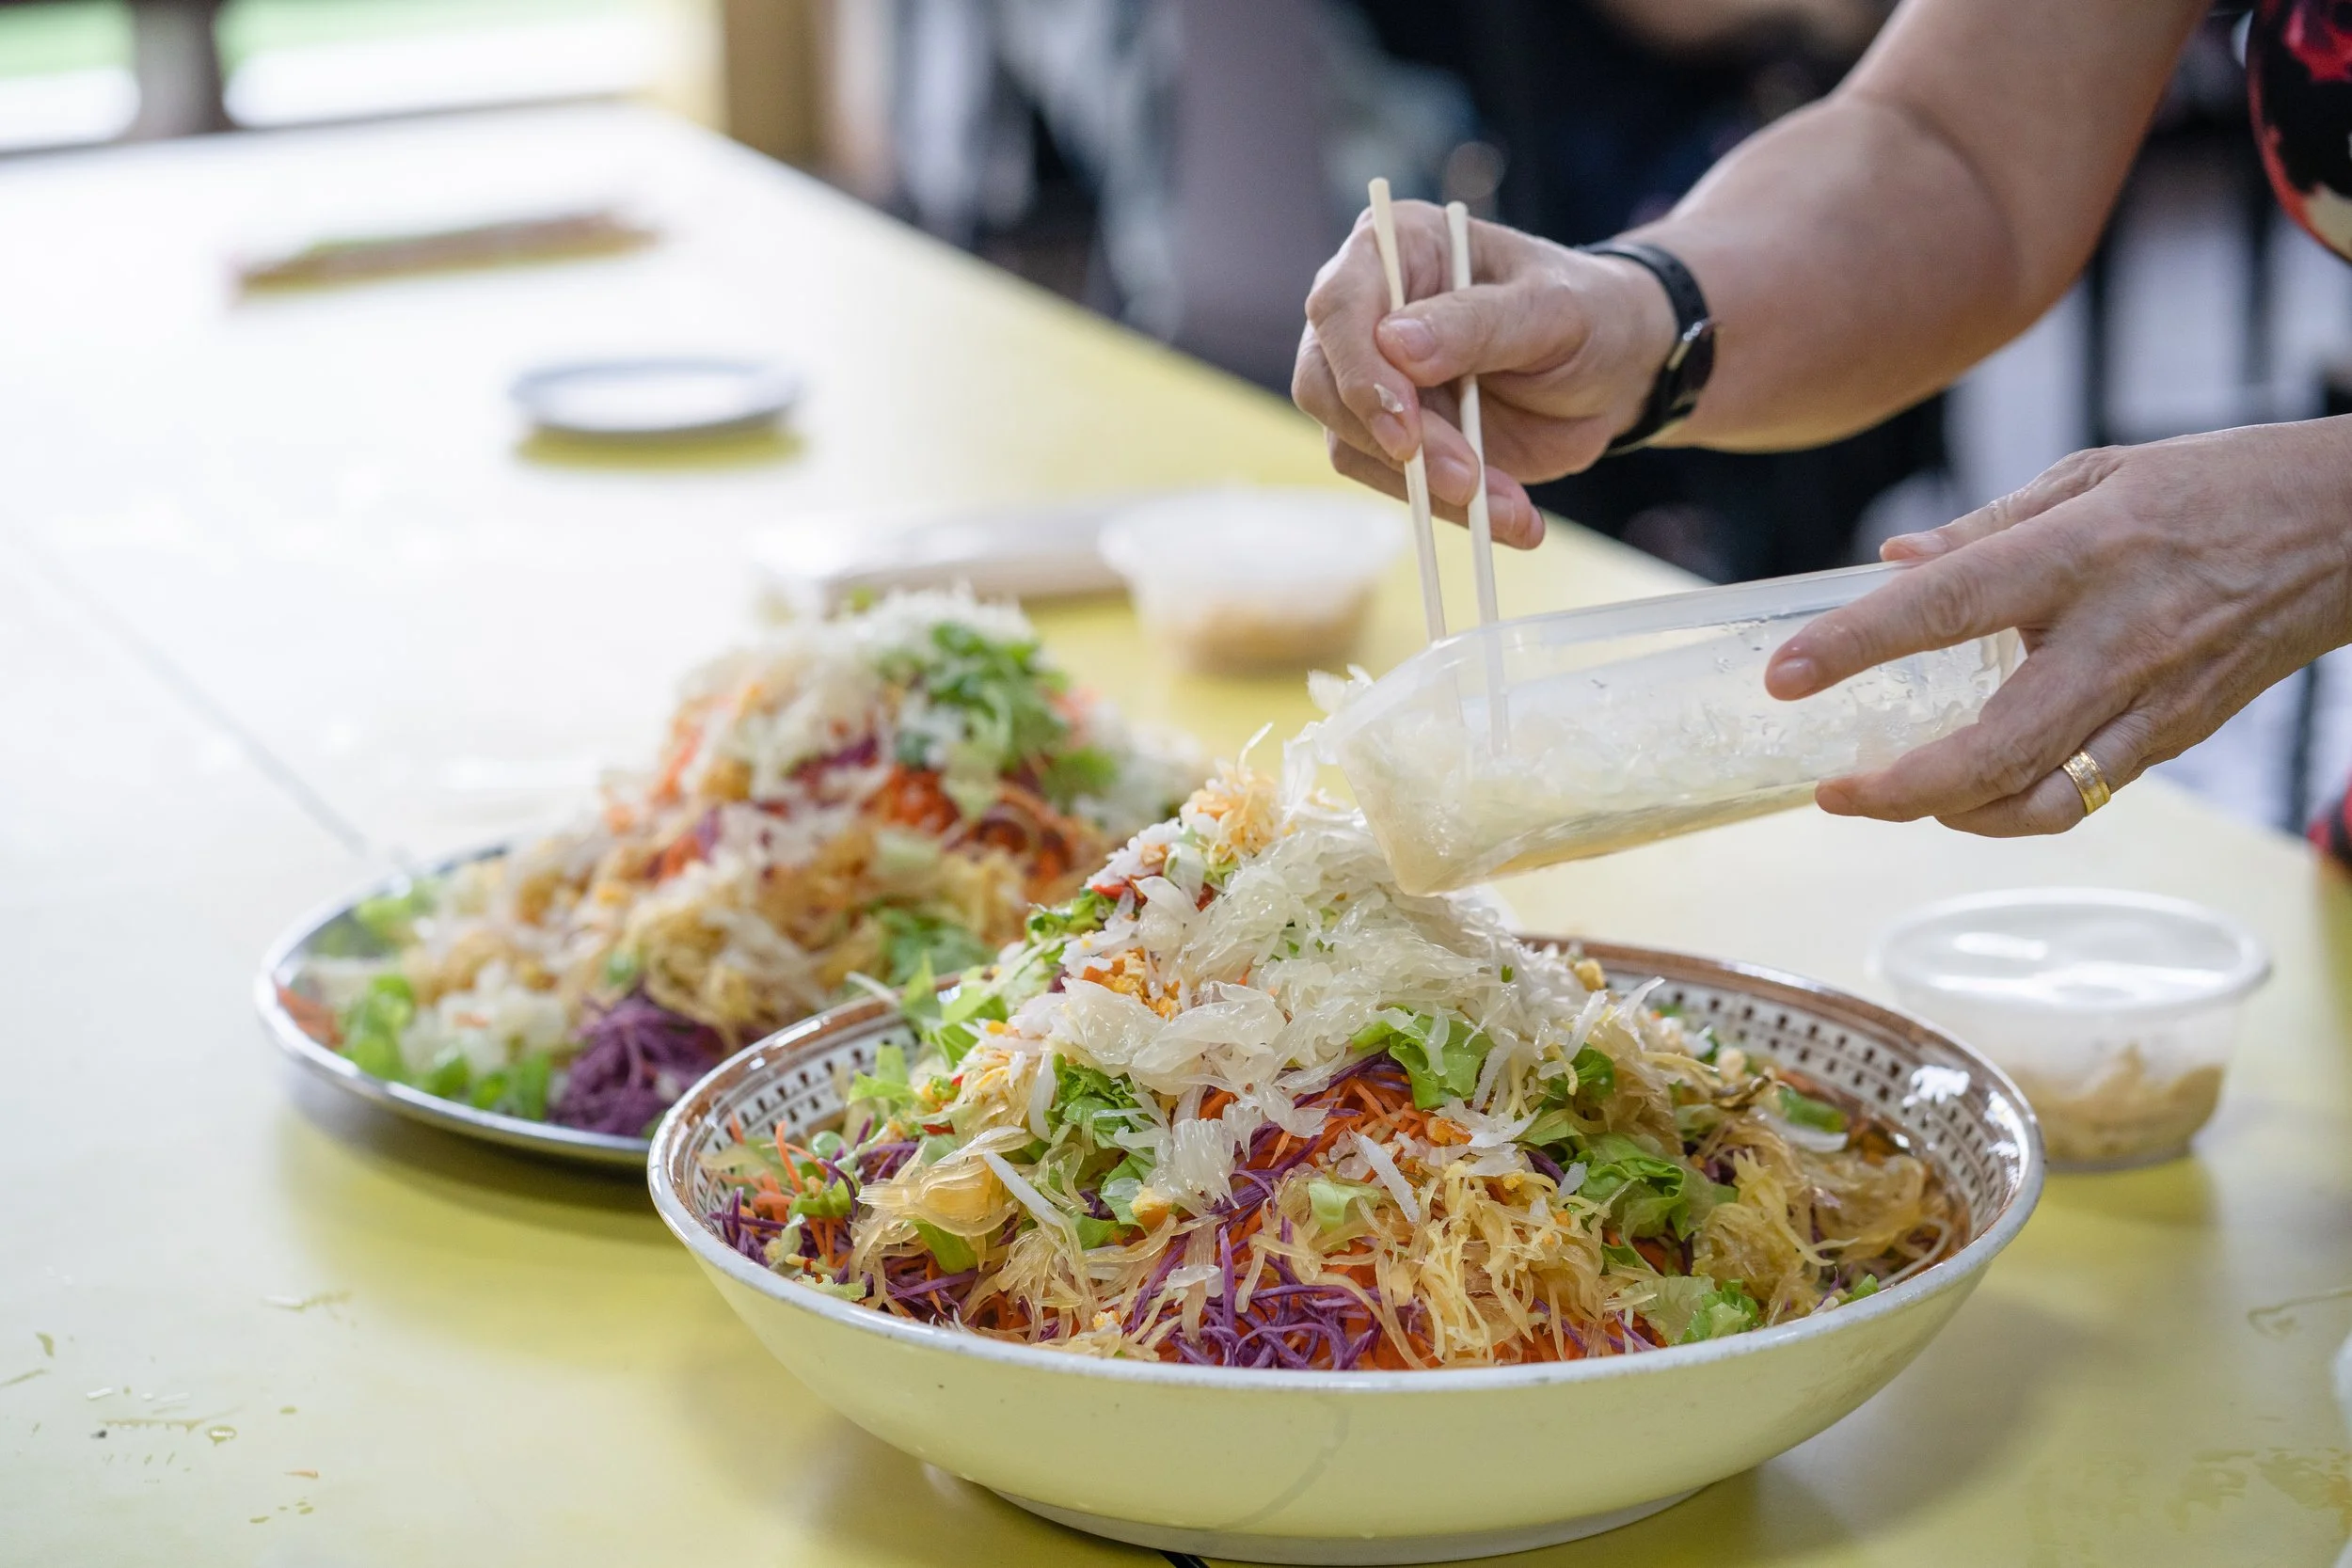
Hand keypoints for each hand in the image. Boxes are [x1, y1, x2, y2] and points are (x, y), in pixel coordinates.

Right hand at [1291, 200, 1678, 548]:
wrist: (1620, 369)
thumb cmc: (1589, 312)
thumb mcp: (1551, 309)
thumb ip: (1477, 323)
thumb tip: (1394, 344)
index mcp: (1398, 248)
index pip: (1338, 306)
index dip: (1359, 372)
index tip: (1405, 430)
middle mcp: (1369, 310)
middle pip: (1325, 384)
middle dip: (1393, 443)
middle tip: (1465, 480)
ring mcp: (1375, 377)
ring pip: (1351, 443)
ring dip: (1425, 488)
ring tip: (1507, 508)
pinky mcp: (1395, 434)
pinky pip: (1392, 481)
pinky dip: (1446, 510)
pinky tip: (1509, 517)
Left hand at [1764, 419, 2351, 834]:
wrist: (2349, 527)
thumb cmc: (2210, 487)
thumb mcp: (2092, 473)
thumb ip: (1983, 528)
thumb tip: (1890, 563)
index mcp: (2082, 554)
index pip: (1948, 604)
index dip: (1857, 644)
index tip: (1784, 675)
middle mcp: (2117, 640)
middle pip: (1994, 749)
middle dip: (1900, 790)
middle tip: (1832, 791)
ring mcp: (2152, 701)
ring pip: (2038, 800)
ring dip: (1949, 815)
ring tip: (1886, 794)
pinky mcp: (2174, 737)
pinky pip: (2079, 798)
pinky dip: (2011, 808)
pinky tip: (1964, 790)